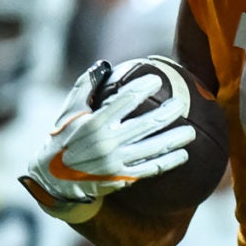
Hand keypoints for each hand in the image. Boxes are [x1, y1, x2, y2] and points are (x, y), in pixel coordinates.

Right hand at [18, 60, 194, 217]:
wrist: (53, 179)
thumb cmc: (62, 138)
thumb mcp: (69, 111)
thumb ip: (86, 86)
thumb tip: (104, 65)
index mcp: (94, 123)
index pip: (124, 100)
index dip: (143, 88)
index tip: (157, 80)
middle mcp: (106, 143)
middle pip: (146, 124)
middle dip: (168, 112)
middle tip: (182, 104)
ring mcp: (115, 162)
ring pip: (152, 148)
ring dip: (175, 139)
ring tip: (191, 131)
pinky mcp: (120, 179)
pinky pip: (150, 168)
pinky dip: (168, 162)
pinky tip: (183, 155)